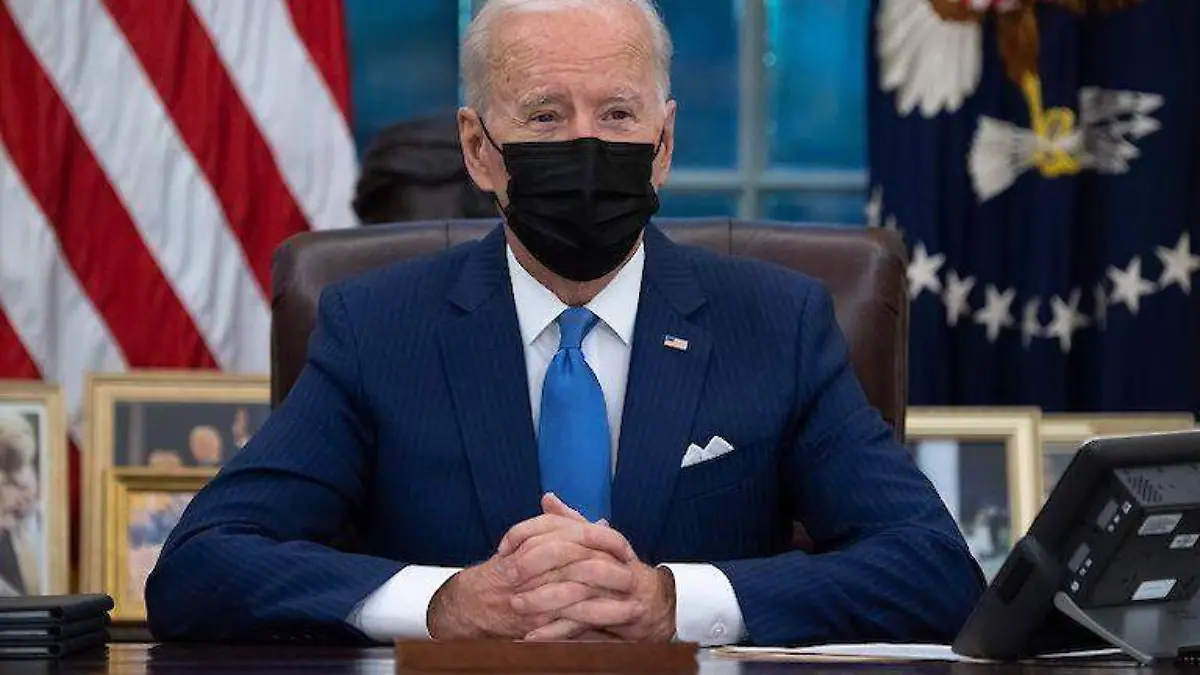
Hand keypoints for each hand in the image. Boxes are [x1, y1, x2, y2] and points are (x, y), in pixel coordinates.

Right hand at [427, 494, 636, 639]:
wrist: (473, 601)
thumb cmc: (506, 570)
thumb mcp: (533, 542)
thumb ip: (565, 530)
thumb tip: (601, 524)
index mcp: (540, 540)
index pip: (578, 534)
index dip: (606, 541)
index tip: (627, 550)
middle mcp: (537, 563)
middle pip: (581, 562)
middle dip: (612, 571)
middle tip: (636, 577)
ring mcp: (537, 592)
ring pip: (579, 593)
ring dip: (611, 603)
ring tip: (637, 607)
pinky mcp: (537, 619)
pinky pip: (569, 622)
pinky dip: (594, 624)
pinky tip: (615, 627)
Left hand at [507, 495, 676, 641]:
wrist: (652, 603)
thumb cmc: (618, 569)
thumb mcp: (594, 542)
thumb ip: (570, 522)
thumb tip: (547, 498)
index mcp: (597, 537)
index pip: (558, 527)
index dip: (527, 533)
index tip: (503, 547)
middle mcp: (605, 557)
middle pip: (565, 555)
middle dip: (532, 566)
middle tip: (507, 576)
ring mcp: (610, 587)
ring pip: (572, 590)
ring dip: (541, 599)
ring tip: (516, 607)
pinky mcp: (612, 614)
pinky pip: (580, 622)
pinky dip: (555, 630)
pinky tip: (532, 635)